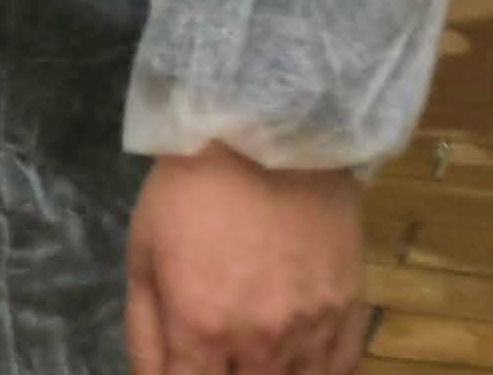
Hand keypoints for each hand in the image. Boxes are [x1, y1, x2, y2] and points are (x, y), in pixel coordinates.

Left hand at [125, 145, 364, 374]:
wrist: (266, 141)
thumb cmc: (189, 193)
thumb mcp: (143, 255)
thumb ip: (145, 330)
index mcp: (201, 327)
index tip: (181, 366)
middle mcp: (260, 343)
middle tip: (213, 354)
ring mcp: (312, 333)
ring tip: (252, 355)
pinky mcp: (349, 316)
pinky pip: (340, 372)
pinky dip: (317, 374)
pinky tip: (298, 360)